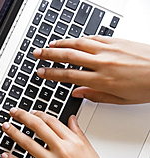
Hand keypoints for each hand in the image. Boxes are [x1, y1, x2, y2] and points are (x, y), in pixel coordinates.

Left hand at [2, 109, 129, 157]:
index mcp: (74, 142)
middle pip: (37, 127)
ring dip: (14, 133)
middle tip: (14, 112)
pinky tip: (6, 155)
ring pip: (28, 144)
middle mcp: (63, 151)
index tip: (31, 112)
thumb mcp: (91, 152)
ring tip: (6, 127)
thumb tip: (72, 119)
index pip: (52, 121)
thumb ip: (79, 134)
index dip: (39, 114)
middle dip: (22, 116)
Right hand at [33, 36, 149, 104]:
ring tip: (50, 45)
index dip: (53, 74)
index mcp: (102, 81)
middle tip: (37, 54)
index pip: (69, 76)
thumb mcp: (119, 100)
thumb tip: (79, 93)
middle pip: (69, 56)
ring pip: (78, 44)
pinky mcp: (116, 41)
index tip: (42, 73)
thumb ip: (96, 96)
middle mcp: (103, 63)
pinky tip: (73, 40)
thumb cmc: (146, 87)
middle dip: (50, 55)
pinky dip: (80, 39)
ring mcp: (109, 49)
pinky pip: (93, 38)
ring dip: (61, 44)